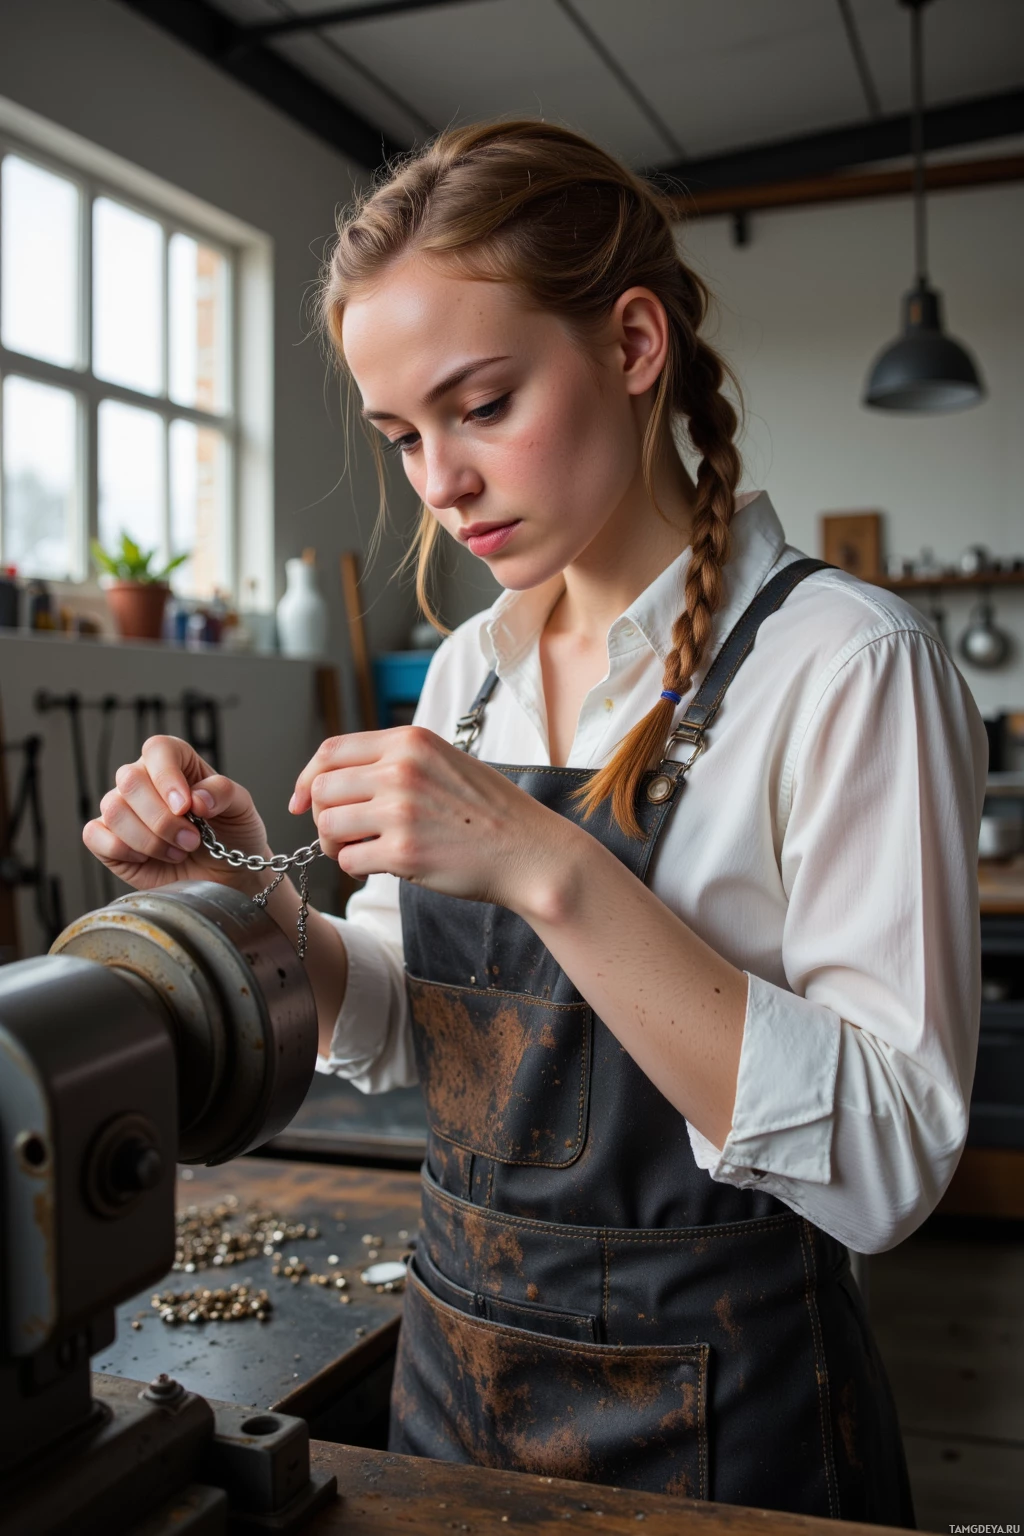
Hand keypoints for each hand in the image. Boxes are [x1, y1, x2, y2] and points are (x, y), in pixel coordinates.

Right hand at [83, 735, 270, 894]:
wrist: (225, 877)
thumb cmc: (231, 836)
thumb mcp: (242, 808)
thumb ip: (223, 793)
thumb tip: (196, 796)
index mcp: (176, 763)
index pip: (158, 749)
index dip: (167, 776)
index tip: (186, 807)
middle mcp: (145, 781)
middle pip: (130, 780)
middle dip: (163, 819)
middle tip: (192, 841)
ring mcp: (124, 810)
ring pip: (113, 809)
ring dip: (150, 839)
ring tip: (178, 852)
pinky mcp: (108, 839)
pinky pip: (94, 834)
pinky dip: (122, 849)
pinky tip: (147, 858)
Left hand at [290, 726, 570, 908]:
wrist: (531, 852)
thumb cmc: (491, 813)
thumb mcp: (445, 763)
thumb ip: (397, 761)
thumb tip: (337, 778)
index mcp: (411, 741)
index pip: (332, 751)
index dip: (306, 778)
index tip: (300, 801)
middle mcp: (402, 770)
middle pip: (322, 789)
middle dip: (320, 817)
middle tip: (340, 835)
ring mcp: (401, 811)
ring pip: (328, 826)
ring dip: (334, 845)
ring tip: (359, 853)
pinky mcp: (404, 853)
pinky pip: (349, 861)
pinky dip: (356, 869)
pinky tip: (380, 868)